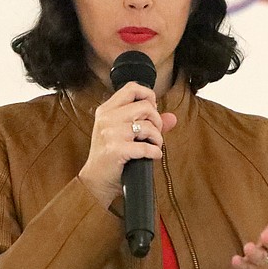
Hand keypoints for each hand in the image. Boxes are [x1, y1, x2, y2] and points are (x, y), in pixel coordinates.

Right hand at [78, 82, 177, 207]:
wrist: (95, 180)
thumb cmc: (110, 157)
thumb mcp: (123, 134)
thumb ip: (147, 123)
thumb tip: (172, 118)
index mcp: (106, 110)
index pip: (131, 88)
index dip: (148, 96)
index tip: (152, 110)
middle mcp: (107, 118)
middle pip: (145, 106)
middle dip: (157, 121)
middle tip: (155, 133)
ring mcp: (110, 133)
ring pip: (148, 126)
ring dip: (157, 138)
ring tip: (154, 145)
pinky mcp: (116, 150)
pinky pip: (146, 146)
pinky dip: (155, 152)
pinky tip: (153, 155)